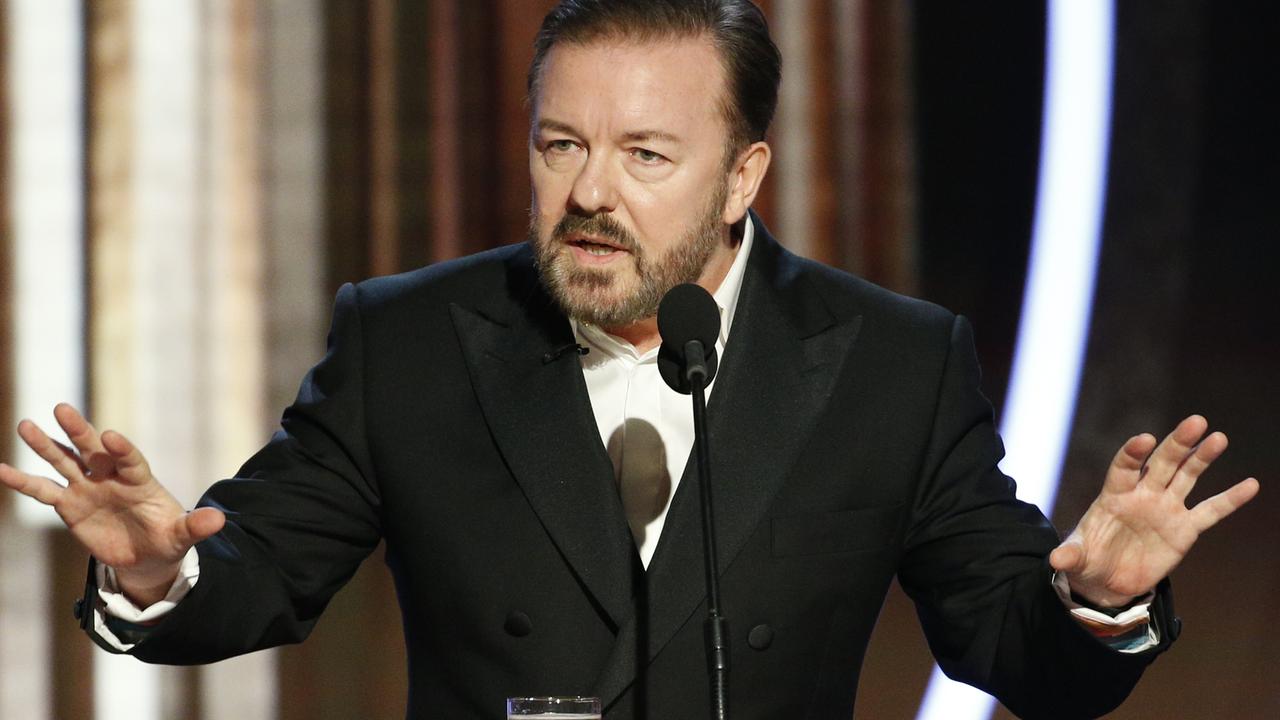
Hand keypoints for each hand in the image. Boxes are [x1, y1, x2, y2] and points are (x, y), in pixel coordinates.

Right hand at [0, 403, 224, 605]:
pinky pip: (44, 491)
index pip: (131, 459)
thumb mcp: (183, 535)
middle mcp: (111, 477)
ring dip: (46, 445)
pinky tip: (3, 470)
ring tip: (26, 425)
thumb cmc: (167, 539)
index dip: (122, 448)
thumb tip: (219, 519)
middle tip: (62, 408)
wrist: (146, 557)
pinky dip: (23, 481)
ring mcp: (88, 488)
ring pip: (64, 462)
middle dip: (79, 431)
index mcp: (141, 480)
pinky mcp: (70, 505)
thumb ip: (196, 526)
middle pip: (93, 450)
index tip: (110, 436)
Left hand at [1049, 415, 1258, 606]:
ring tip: (1218, 438)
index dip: (1133, 453)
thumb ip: (1070, 554)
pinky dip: (1230, 499)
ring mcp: (1166, 509)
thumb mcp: (1076, 558)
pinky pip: (1211, 511)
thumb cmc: (1088, 560)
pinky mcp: (1185, 529)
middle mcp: (1143, 495)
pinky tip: (1251, 485)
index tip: (1146, 439)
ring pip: (1187, 477)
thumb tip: (1055, 559)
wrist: (1107, 581)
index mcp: (1114, 495)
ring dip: (1202, 458)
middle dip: (1177, 443)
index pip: (1124, 467)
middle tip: (1196, 422)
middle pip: (1161, 463)